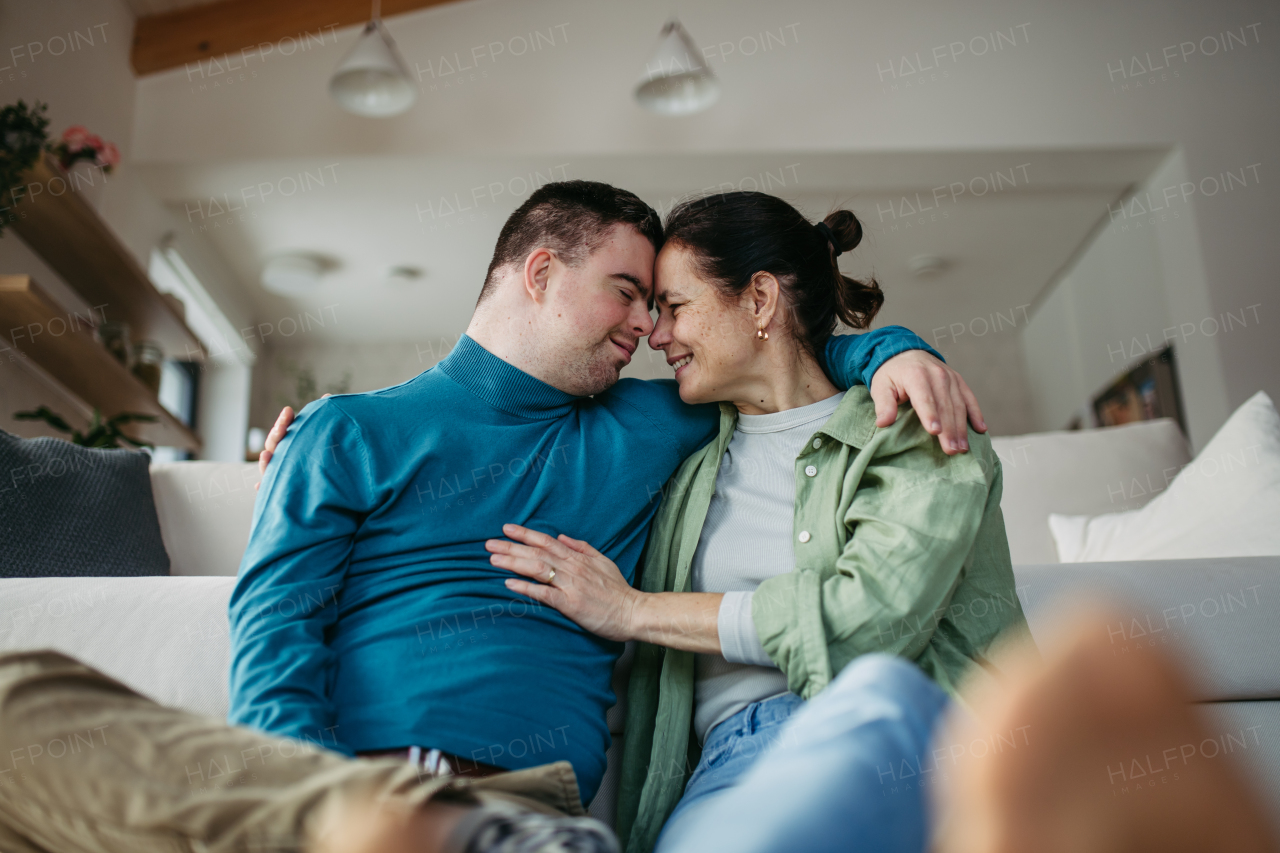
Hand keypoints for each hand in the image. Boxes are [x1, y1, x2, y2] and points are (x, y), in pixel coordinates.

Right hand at [254, 395, 329, 490]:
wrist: (333, 481)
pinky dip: (263, 487)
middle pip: (274, 445)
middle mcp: (282, 457)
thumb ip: (322, 417)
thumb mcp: (325, 435)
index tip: (289, 410)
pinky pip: (270, 488)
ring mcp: (280, 472)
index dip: (284, 421)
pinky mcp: (283, 488)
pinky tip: (258, 486)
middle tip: (282, 427)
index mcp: (290, 442)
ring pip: (268, 466)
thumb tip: (326, 396)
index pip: (282, 430)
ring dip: (265, 461)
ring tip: (266, 456)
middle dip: (276, 435)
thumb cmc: (326, 453)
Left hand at [486, 523, 638, 641]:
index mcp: (578, 558)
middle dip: (511, 547)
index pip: (547, 541)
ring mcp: (571, 585)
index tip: (506, 529)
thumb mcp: (603, 561)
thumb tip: (562, 536)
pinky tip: (509, 584)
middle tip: (488, 543)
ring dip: (514, 562)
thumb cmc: (618, 590)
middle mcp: (572, 568)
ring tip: (493, 560)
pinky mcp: (570, 604)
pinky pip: (544, 594)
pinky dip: (526, 588)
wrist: (633, 612)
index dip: (525, 534)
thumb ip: (582, 548)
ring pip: (537, 569)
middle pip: (537, 552)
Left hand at [870, 350, 985, 454]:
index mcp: (916, 376)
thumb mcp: (880, 386)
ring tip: (962, 448)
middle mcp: (937, 375)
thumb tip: (883, 423)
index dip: (930, 415)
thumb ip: (883, 405)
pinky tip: (981, 430)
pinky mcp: (958, 381)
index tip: (935, 432)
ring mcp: (950, 377)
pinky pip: (970, 398)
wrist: (905, 352)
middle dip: (949, 429)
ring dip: (962, 428)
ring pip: (959, 405)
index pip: (925, 398)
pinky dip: (976, 414)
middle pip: (945, 406)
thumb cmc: (891, 374)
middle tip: (952, 450)